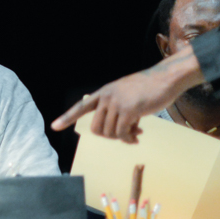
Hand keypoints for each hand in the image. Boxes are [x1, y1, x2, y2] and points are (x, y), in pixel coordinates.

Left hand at [51, 44, 203, 141]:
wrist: (165, 79)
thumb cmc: (148, 89)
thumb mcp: (126, 95)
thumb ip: (117, 110)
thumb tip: (117, 133)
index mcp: (104, 92)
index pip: (81, 106)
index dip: (67, 117)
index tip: (54, 126)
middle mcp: (107, 97)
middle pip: (96, 128)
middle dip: (108, 136)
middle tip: (124, 135)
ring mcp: (116, 103)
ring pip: (109, 133)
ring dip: (122, 137)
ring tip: (135, 132)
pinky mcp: (129, 110)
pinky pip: (122, 134)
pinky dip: (128, 139)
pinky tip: (137, 135)